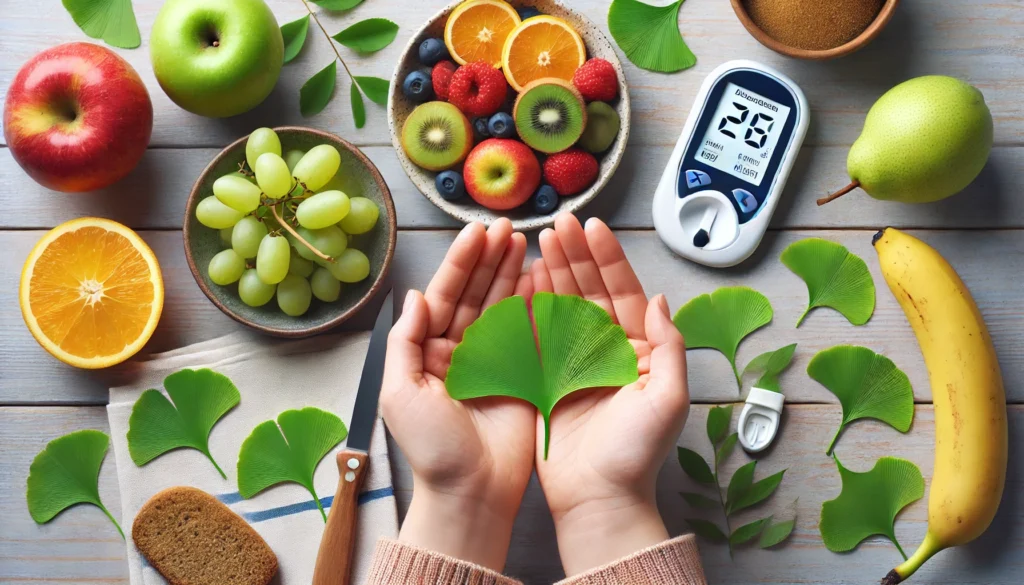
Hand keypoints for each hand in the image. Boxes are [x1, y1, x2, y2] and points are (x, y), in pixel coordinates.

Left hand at [381, 219, 533, 570]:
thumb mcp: (399, 392)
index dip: (461, 263)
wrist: (471, 493)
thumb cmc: (432, 449)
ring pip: (501, 307)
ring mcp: (491, 363)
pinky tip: (539, 277)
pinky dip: (533, 303)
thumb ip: (405, 341)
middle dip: (489, 259)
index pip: (444, 296)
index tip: (477, 232)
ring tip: (524, 242)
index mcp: (428, 353)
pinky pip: (527, 332)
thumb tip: (413, 294)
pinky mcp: (520, 376)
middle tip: (507, 226)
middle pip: (475, 294)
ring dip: (510, 273)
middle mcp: (459, 352)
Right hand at [531, 214, 689, 575]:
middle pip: (592, 292)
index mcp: (639, 350)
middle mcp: (609, 350)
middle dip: (576, 255)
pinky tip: (524, 280)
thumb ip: (670, 348)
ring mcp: (577, 363)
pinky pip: (540, 333)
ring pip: (565, 305)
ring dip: (554, 272)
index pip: (624, 293)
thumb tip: (663, 300)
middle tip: (558, 224)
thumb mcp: (668, 400)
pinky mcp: (549, 378)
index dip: (608, 258)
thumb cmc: (636, 454)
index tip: (593, 227)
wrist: (598, 498)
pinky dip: (532, 306)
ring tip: (541, 241)